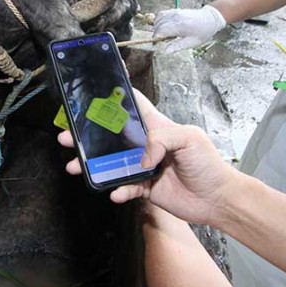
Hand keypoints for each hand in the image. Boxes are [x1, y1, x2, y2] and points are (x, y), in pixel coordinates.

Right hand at [57, 90, 241, 224]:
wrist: (217, 199)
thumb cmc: (209, 164)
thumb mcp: (190, 138)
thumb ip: (162, 139)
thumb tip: (141, 157)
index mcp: (157, 126)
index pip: (133, 105)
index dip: (116, 94)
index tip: (95, 88)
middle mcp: (146, 145)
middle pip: (111, 136)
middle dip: (88, 134)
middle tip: (68, 135)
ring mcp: (143, 167)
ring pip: (111, 164)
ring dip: (91, 164)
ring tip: (74, 166)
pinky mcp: (144, 188)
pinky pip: (124, 188)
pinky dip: (118, 190)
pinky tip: (116, 193)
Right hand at [153, 5, 225, 53]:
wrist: (210, 19)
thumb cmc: (202, 32)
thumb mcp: (192, 43)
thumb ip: (177, 46)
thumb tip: (164, 52)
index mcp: (180, 26)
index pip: (160, 31)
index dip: (156, 38)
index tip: (156, 44)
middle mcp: (176, 17)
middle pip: (158, 25)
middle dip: (156, 34)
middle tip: (163, 41)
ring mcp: (175, 12)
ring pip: (158, 18)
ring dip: (157, 27)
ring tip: (166, 34)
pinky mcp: (175, 10)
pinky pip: (162, 14)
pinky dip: (159, 21)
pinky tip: (165, 27)